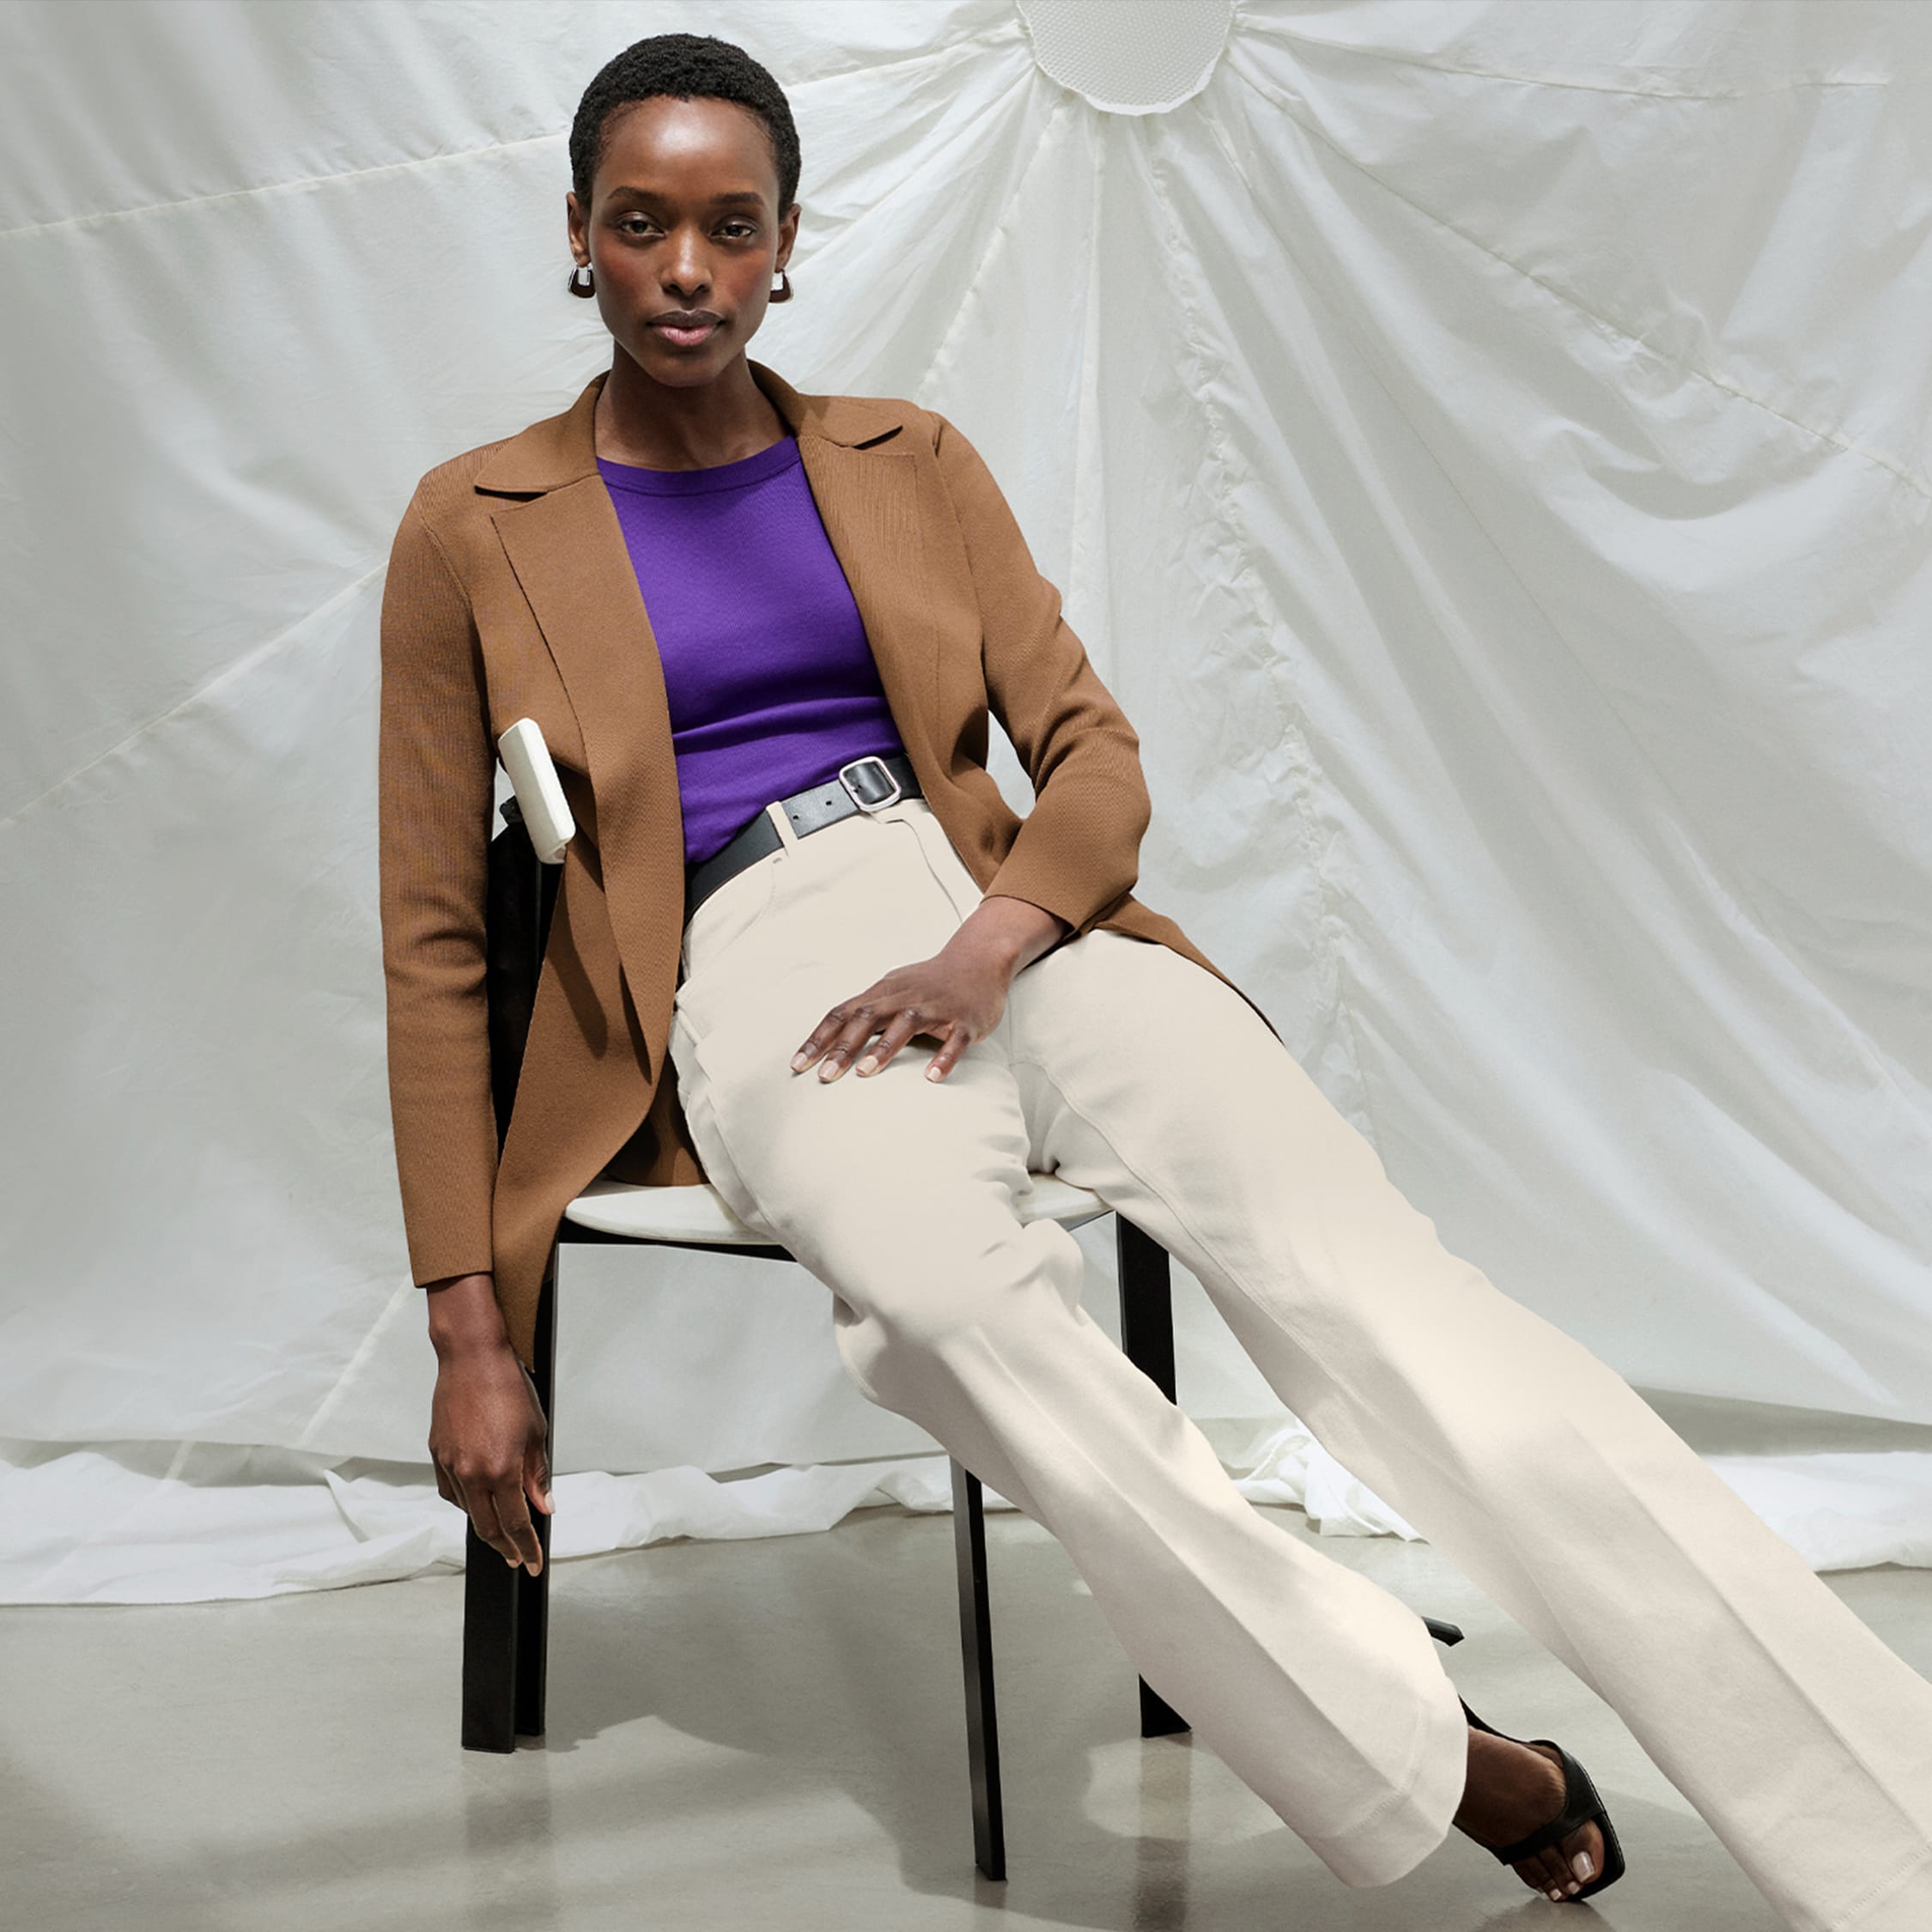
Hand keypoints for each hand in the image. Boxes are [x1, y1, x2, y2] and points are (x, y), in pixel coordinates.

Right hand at [426, 1278, 552, 1573]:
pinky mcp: (437, 1454)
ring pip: (468, 1510)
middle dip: (505, 1547)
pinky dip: (466, 1502)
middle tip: (518, 1558)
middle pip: (487, 1527)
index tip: (534, 1563)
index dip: (527, 1547)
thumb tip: (544, 1505)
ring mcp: (450, 1464)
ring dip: (486, 1525)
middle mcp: (471, 1473)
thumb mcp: (535, 1433)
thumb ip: (538, 1475)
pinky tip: (478, 1503)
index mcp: (499, 1470)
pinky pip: (450, 1491)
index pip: (515, 1524)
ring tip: (503, 1532)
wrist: (472, 1358)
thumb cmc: (507, 1387)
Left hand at [790, 894, 1068, 1083]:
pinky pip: (954, 1040)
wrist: (980, 959)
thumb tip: (828, 1040)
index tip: (798, 1065)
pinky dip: (944, 1057)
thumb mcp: (893, 990)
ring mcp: (936, 1007)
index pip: (843, 1013)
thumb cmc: (929, 982)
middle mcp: (905, 997)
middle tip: (824, 1076)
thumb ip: (866, 1012)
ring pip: (906, 1024)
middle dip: (843, 1047)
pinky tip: (932, 1077)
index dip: (819, 1039)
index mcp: (883, 992)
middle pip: (868, 1018)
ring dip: (883, 1048)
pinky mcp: (965, 1020)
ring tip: (863, 1073)